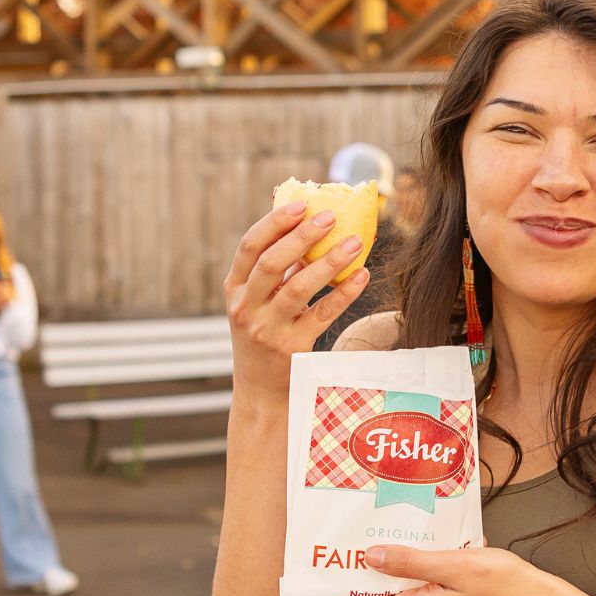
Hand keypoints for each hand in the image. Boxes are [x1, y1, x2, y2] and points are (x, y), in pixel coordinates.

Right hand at [224, 201, 371, 399]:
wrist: (260, 391)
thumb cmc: (263, 335)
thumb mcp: (255, 302)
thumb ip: (272, 269)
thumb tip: (304, 223)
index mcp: (234, 289)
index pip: (249, 247)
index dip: (275, 222)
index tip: (302, 204)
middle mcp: (245, 308)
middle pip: (272, 263)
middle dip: (302, 236)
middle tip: (331, 217)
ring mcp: (267, 330)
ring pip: (298, 288)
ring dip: (329, 262)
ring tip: (355, 242)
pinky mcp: (291, 349)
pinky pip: (322, 314)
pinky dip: (344, 292)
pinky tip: (362, 275)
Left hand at [329, 544, 551, 595]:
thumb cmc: (499, 584)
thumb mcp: (451, 565)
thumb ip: (409, 563)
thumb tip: (370, 557)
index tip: (330, 574)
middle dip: (364, 577)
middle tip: (357, 545)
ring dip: (392, 572)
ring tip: (392, 540)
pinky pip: (418, 594)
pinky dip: (415, 574)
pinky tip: (427, 550)